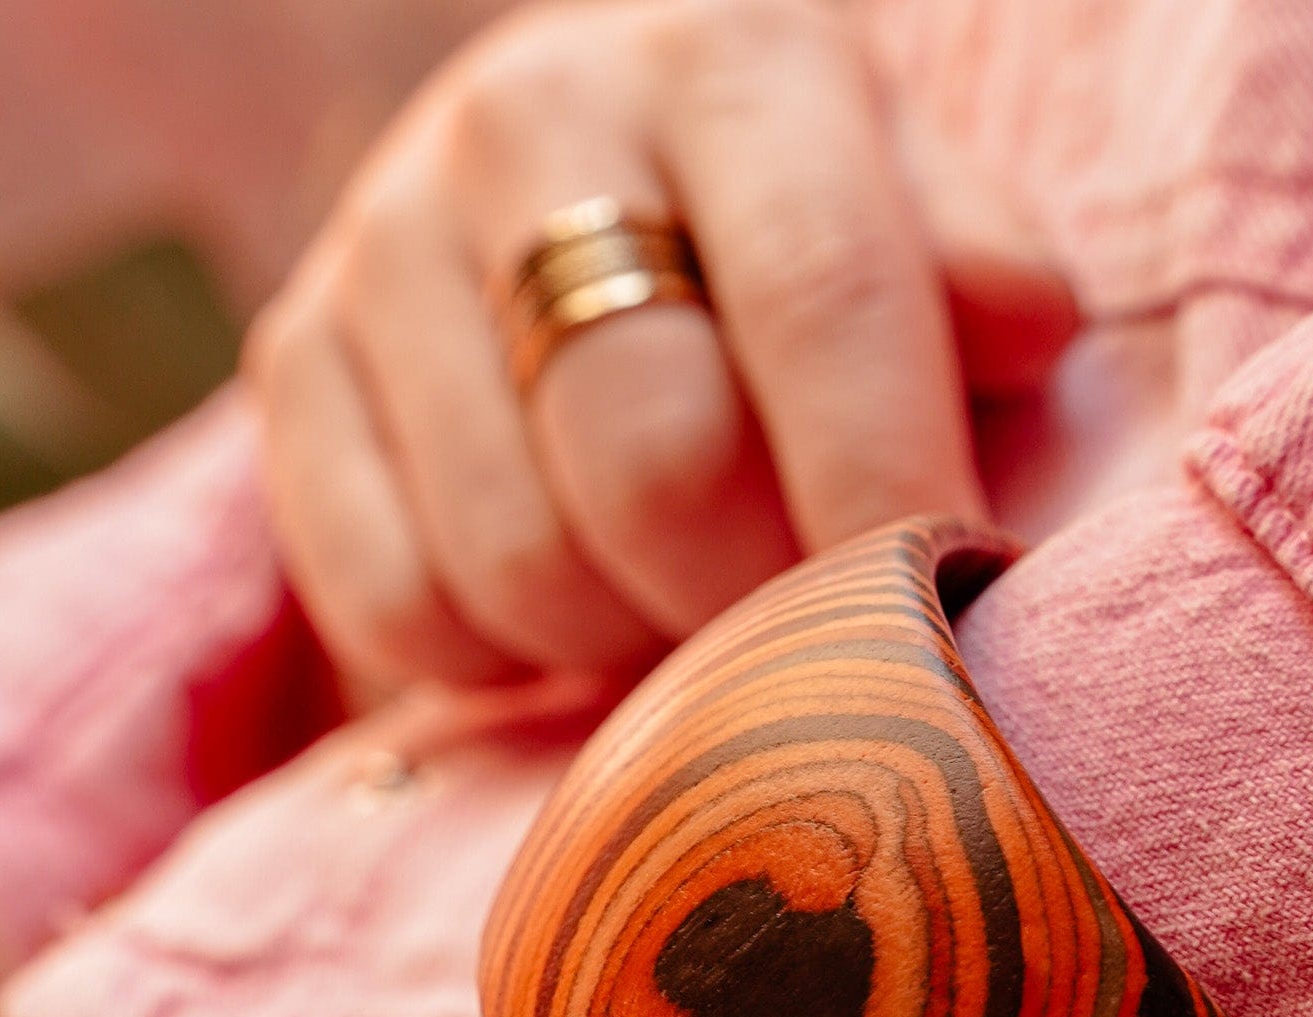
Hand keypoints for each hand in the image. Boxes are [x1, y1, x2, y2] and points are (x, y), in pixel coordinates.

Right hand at [248, 0, 1077, 706]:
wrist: (572, 210)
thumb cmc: (786, 248)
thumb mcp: (910, 222)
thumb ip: (973, 271)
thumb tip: (1024, 322)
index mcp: (726, 61)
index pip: (823, 298)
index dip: (885, 493)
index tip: (932, 631)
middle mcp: (529, 116)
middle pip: (657, 465)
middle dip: (751, 606)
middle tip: (795, 636)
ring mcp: (382, 239)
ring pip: (522, 562)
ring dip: (624, 640)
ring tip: (677, 599)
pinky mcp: (289, 362)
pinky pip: (395, 610)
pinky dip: (497, 658)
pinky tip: (562, 595)